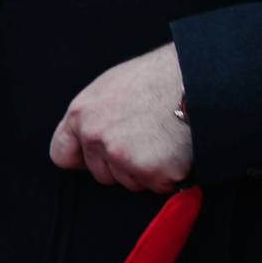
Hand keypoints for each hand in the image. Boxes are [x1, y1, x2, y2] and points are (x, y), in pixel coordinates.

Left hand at [50, 43, 192, 193]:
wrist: (199, 76)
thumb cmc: (159, 78)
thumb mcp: (112, 87)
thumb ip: (95, 115)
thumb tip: (87, 137)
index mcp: (81, 114)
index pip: (62, 154)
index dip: (82, 159)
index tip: (97, 158)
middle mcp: (95, 137)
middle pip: (102, 174)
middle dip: (123, 166)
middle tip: (149, 139)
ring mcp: (122, 156)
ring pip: (131, 182)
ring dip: (148, 170)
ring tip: (165, 139)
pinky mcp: (151, 171)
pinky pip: (159, 186)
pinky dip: (172, 175)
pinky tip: (178, 149)